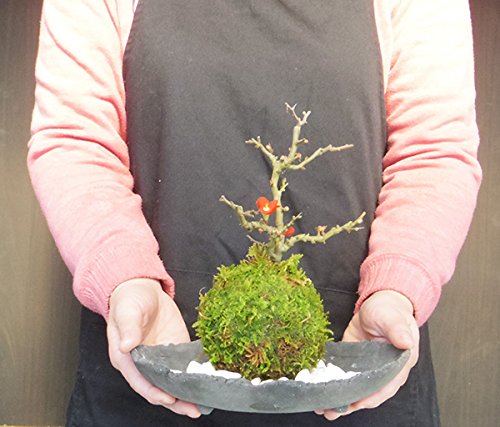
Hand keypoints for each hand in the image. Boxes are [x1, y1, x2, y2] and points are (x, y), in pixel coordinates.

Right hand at [107, 278, 200, 417]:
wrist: (143, 288)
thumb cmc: (129, 299)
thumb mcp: (127, 310)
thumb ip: (128, 327)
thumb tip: (127, 344)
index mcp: (126, 358)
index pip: (139, 381)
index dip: (154, 391)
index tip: (168, 398)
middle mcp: (143, 363)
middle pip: (157, 388)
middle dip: (175, 401)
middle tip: (193, 409)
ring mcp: (159, 358)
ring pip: (171, 383)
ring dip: (185, 395)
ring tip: (201, 406)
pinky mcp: (174, 350)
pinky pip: (182, 368)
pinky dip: (192, 378)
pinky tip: (205, 384)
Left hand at [316, 290, 418, 420]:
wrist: (379, 303)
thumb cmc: (390, 310)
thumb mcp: (392, 317)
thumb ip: (397, 329)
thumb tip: (406, 342)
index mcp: (399, 365)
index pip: (386, 387)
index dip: (371, 397)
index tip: (356, 403)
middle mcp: (384, 372)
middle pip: (368, 394)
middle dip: (351, 404)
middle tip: (332, 410)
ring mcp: (367, 369)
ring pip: (355, 391)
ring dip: (340, 401)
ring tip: (323, 409)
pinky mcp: (354, 364)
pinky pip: (345, 379)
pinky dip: (334, 387)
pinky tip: (321, 393)